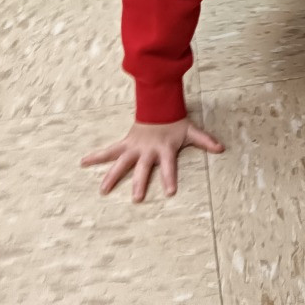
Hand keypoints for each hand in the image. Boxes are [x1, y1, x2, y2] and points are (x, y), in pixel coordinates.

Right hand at [81, 117, 223, 202]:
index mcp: (164, 150)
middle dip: (140, 183)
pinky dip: (96, 156)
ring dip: (112, 176)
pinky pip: (108, 151)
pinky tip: (83, 162)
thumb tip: (222, 148)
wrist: (158, 105)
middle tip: (137, 198)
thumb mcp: (191, 131)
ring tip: (102, 190)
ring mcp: (134, 148)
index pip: (169, 166)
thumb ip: (205, 141)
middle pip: (143, 169)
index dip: (170, 178)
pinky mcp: (125, 144)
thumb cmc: (175, 123)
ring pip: (122, 163)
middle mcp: (148, 151)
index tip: (170, 192)